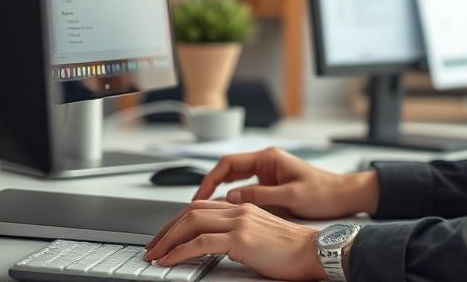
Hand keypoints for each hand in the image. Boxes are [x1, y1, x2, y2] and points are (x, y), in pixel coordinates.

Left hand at [144, 199, 323, 280]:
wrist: (313, 251)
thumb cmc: (293, 249)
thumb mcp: (260, 235)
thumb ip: (239, 233)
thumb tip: (217, 244)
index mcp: (244, 207)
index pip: (202, 207)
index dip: (178, 221)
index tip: (166, 236)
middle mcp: (239, 209)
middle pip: (191, 211)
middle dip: (166, 229)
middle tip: (152, 246)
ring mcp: (239, 222)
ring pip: (191, 223)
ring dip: (167, 240)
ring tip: (155, 254)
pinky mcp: (241, 238)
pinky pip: (200, 243)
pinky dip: (179, 251)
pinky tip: (170, 260)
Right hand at [192, 146, 378, 219]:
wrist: (343, 196)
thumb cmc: (323, 192)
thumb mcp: (290, 196)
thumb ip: (260, 195)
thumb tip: (231, 197)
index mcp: (269, 159)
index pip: (229, 163)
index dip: (210, 179)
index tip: (199, 195)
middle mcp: (266, 162)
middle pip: (228, 170)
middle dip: (210, 186)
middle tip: (195, 205)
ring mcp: (268, 173)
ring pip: (235, 179)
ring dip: (220, 192)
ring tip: (205, 209)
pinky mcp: (271, 185)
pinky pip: (245, 188)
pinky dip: (233, 197)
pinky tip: (227, 211)